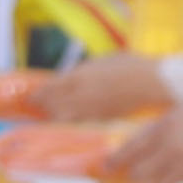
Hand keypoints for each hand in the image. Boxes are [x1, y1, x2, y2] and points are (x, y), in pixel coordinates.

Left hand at [24, 60, 175, 120]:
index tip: (31, 95)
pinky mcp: (103, 118)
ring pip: (66, 116)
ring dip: (55, 115)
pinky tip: (70, 120)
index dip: (39, 93)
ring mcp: (92, 108)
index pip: (52, 87)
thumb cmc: (130, 66)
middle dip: (44, 105)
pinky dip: (72, 121)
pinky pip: (81, 121)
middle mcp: (83, 94)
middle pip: (55, 103)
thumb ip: (84, 70)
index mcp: (81, 76)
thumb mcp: (103, 60)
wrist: (151, 83)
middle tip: (36, 107)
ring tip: (49, 115)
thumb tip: (71, 77)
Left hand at [102, 98, 182, 182]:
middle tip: (146, 175)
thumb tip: (155, 143)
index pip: (131, 147)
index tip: (108, 167)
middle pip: (141, 175)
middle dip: (142, 175)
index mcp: (166, 127)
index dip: (117, 160)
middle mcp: (172, 150)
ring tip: (176, 178)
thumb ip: (169, 127)